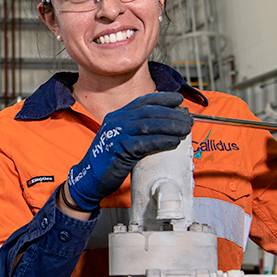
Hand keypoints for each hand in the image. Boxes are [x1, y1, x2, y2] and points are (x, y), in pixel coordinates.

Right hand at [67, 92, 193, 211]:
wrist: (88, 178)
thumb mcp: (121, 139)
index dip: (162, 98)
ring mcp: (117, 134)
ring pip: (148, 124)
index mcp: (117, 116)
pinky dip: (162, 141)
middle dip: (172, 113)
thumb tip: (164, 129)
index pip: (143, 101)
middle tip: (188, 119)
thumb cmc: (107, 161)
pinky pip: (145, 142)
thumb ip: (137, 132)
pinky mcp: (119, 149)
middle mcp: (116, 121)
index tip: (178, 99)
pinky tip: (173, 142)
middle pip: (149, 111)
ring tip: (185, 129)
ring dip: (170, 125)